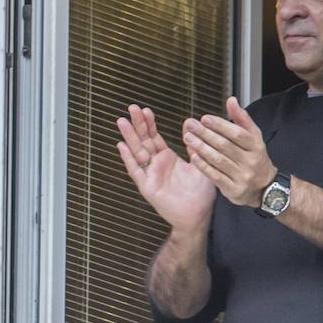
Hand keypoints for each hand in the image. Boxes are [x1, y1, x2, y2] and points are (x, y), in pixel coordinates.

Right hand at [116, 104, 214, 231]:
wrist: (198, 215)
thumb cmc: (201, 193)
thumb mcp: (201, 164)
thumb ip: (194, 146)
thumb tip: (190, 124)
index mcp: (167, 158)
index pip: (154, 137)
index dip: (149, 123)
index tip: (145, 110)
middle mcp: (156, 164)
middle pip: (143, 140)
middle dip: (137, 124)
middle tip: (131, 108)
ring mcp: (149, 174)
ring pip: (137, 152)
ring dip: (129, 137)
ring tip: (122, 121)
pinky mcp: (146, 186)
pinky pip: (136, 170)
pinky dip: (128, 158)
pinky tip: (121, 146)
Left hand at [182, 96, 275, 207]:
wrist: (265, 187)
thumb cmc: (254, 157)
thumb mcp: (253, 137)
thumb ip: (241, 118)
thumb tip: (231, 100)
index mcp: (256, 146)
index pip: (237, 134)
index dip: (220, 125)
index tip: (205, 118)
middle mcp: (251, 161)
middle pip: (225, 146)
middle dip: (205, 134)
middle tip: (190, 125)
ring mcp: (243, 176)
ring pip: (218, 160)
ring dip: (201, 147)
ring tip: (188, 137)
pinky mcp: (234, 189)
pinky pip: (215, 176)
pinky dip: (203, 165)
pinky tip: (193, 156)